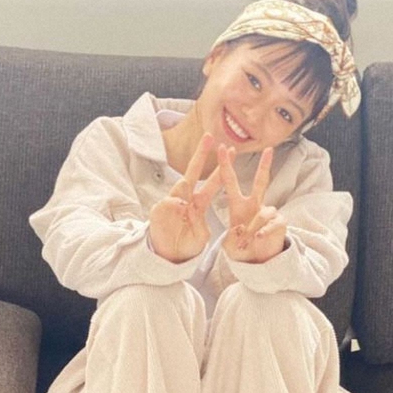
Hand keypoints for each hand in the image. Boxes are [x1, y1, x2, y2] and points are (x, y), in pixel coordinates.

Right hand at [148, 133, 223, 262]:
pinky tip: (180, 207)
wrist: (167, 256)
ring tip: (191, 184)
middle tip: (209, 137)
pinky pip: (169, 203)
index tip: (232, 152)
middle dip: (201, 154)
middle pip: (193, 172)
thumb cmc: (186, 244)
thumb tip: (197, 215)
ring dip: (186, 183)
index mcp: (199, 204)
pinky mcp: (159, 210)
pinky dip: (175, 204)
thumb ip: (202, 225)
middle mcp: (186, 198)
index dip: (222, 169)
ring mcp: (172, 202)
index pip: (212, 182)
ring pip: (180, 186)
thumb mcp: (201, 236)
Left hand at [217, 145, 287, 263]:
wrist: (257, 263)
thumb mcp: (226, 242)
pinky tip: (258, 238)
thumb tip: (229, 227)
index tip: (222, 147)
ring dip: (252, 228)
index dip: (226, 165)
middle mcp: (255, 206)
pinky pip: (272, 223)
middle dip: (265, 166)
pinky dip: (263, 231)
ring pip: (262, 213)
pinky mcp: (280, 222)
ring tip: (246, 242)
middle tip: (269, 149)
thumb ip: (220, 230)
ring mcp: (269, 213)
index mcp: (238, 205)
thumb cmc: (240, 249)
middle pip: (261, 182)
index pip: (230, 182)